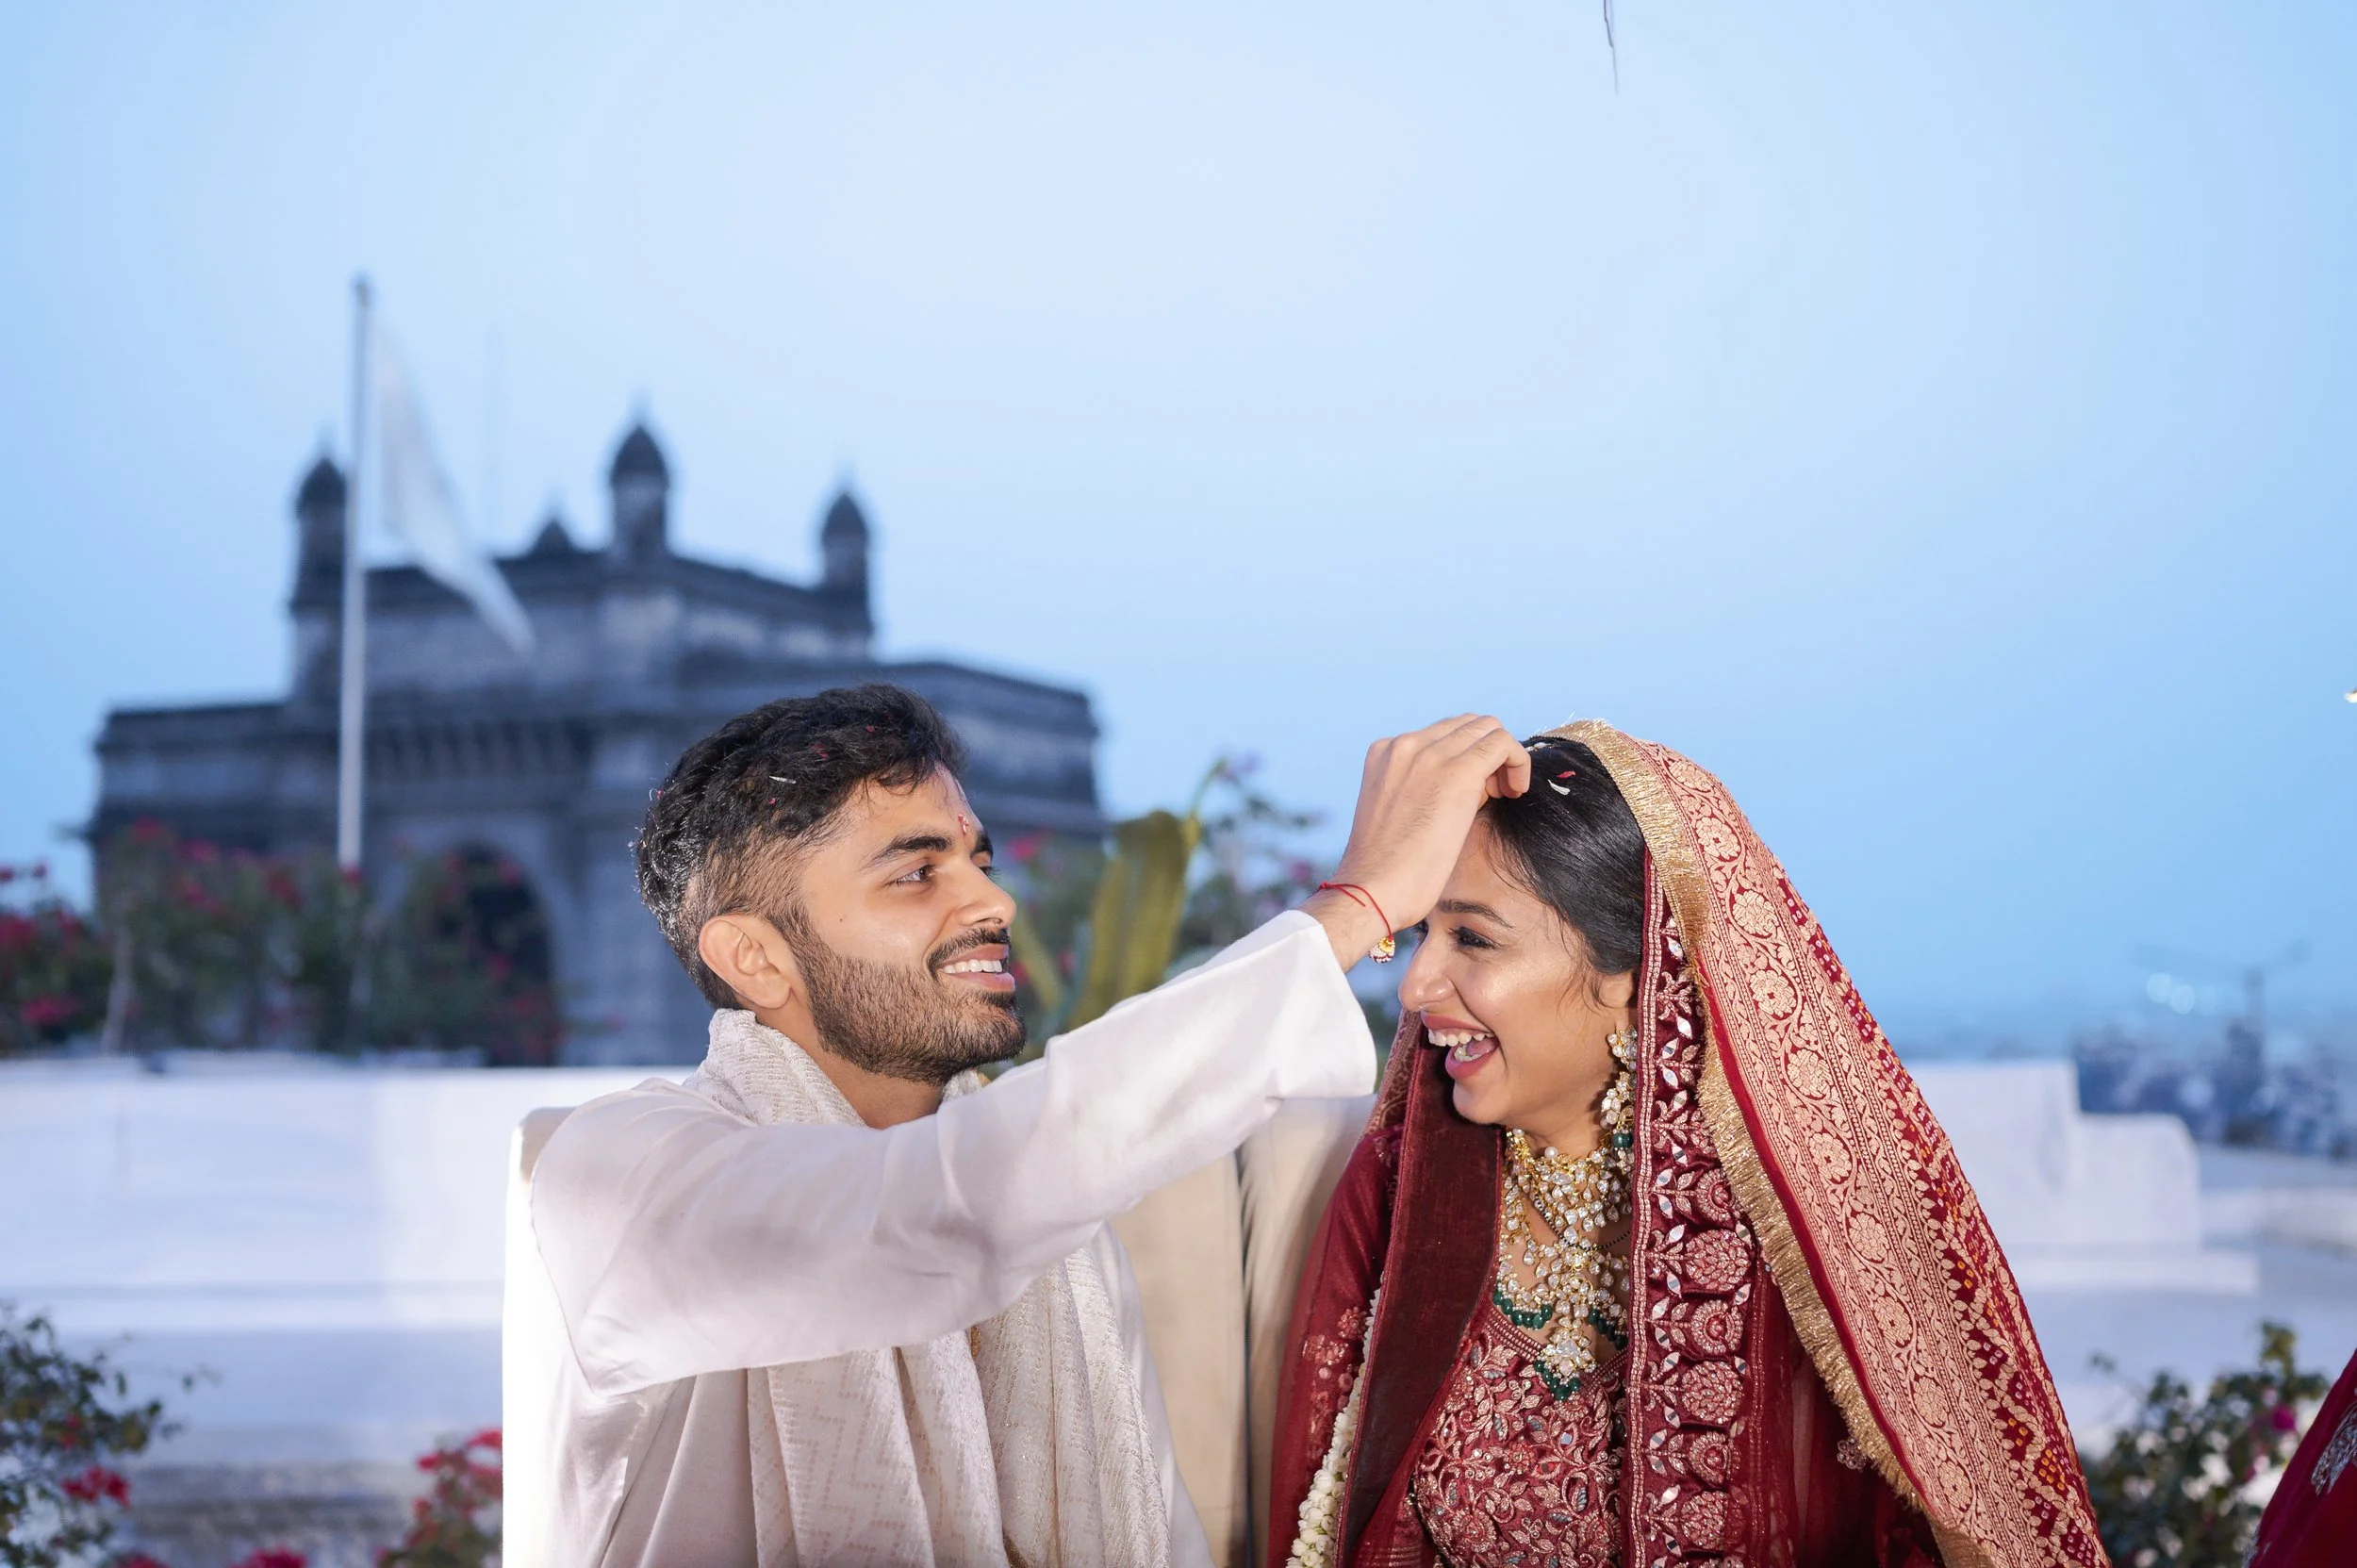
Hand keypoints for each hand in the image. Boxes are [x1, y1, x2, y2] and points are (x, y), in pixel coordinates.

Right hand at [1307, 716, 1529, 967]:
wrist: (1372, 891)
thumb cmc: (1387, 868)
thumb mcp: (1399, 810)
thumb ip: (1426, 786)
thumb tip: (1471, 783)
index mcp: (1385, 752)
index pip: (1443, 734)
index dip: (1467, 756)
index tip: (1476, 790)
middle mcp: (1405, 744)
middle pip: (1468, 724)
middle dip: (1488, 753)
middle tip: (1495, 793)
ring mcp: (1430, 754)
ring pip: (1488, 727)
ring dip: (1504, 757)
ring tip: (1503, 794)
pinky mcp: (1458, 772)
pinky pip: (1503, 744)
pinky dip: (1518, 763)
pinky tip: (1514, 793)